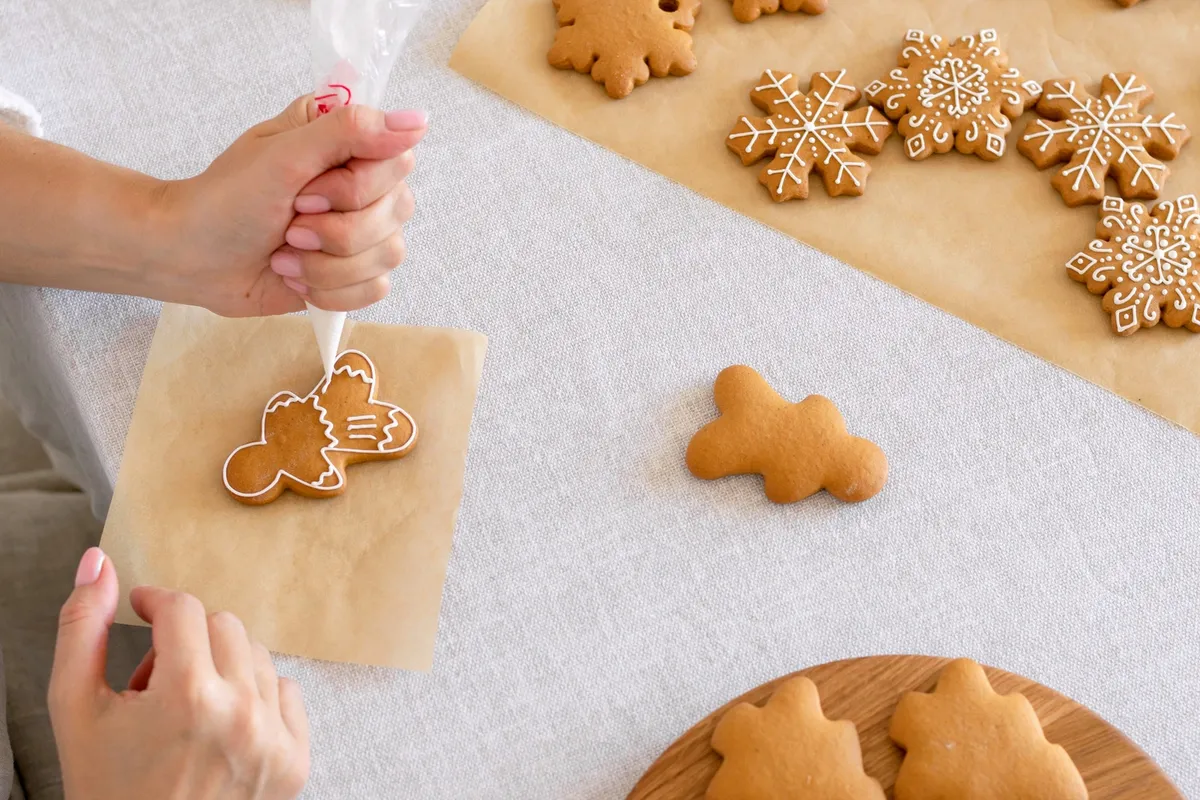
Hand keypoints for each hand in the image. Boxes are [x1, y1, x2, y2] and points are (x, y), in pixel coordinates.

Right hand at [49, 548, 309, 799]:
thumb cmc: (106, 790)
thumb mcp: (75, 709)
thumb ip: (81, 628)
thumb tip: (98, 562)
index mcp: (187, 697)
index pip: (183, 608)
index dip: (156, 603)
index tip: (142, 611)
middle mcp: (241, 714)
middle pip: (224, 625)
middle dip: (185, 641)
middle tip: (151, 682)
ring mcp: (275, 740)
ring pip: (255, 655)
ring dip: (219, 667)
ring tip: (182, 710)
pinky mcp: (295, 761)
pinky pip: (285, 691)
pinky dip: (253, 697)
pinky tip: (218, 728)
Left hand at [160, 98, 426, 315]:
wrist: (191, 258)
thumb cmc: (226, 200)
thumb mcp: (283, 153)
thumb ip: (350, 130)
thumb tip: (418, 121)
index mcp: (348, 143)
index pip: (398, 161)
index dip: (355, 187)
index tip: (305, 190)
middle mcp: (363, 184)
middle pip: (396, 213)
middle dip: (334, 230)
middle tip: (289, 223)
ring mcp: (361, 231)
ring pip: (387, 255)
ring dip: (326, 264)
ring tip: (285, 253)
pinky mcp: (353, 273)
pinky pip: (375, 289)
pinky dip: (329, 290)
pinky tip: (295, 277)